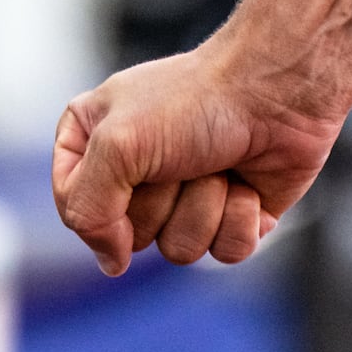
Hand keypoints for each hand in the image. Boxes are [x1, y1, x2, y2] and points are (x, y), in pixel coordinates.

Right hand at [50, 26, 348, 272]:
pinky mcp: (234, 213)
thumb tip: (112, 263)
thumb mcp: (117, 143)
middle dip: (162, 200)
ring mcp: (188, 196)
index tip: (128, 173)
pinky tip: (247, 182)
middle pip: (131, 236)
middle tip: (182, 156)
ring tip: (218, 165)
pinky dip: (239, 218)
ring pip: (180, 249)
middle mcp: (139, 172)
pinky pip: (225, 252)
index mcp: (96, 141)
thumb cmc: (195, 100)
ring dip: (204, 207)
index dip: (99, 206)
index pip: (74, 208)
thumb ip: (87, 208)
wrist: (277, 87)